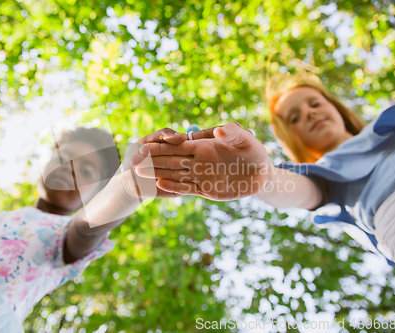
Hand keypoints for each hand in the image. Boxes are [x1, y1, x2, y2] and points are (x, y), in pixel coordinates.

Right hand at [133, 123, 273, 200]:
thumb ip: (233, 133)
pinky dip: (174, 186)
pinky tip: (160, 184)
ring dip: (157, 173)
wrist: (262, 174)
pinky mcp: (206, 189)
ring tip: (139, 174)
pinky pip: (186, 187)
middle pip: (171, 160)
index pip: (179, 146)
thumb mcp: (246, 140)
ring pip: (175, 174)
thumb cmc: (255, 152)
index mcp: (205, 146)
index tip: (146, 146)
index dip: (162, 147)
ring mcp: (201, 175)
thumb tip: (218, 131)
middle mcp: (199, 160)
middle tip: (132, 162)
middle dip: (153, 160)